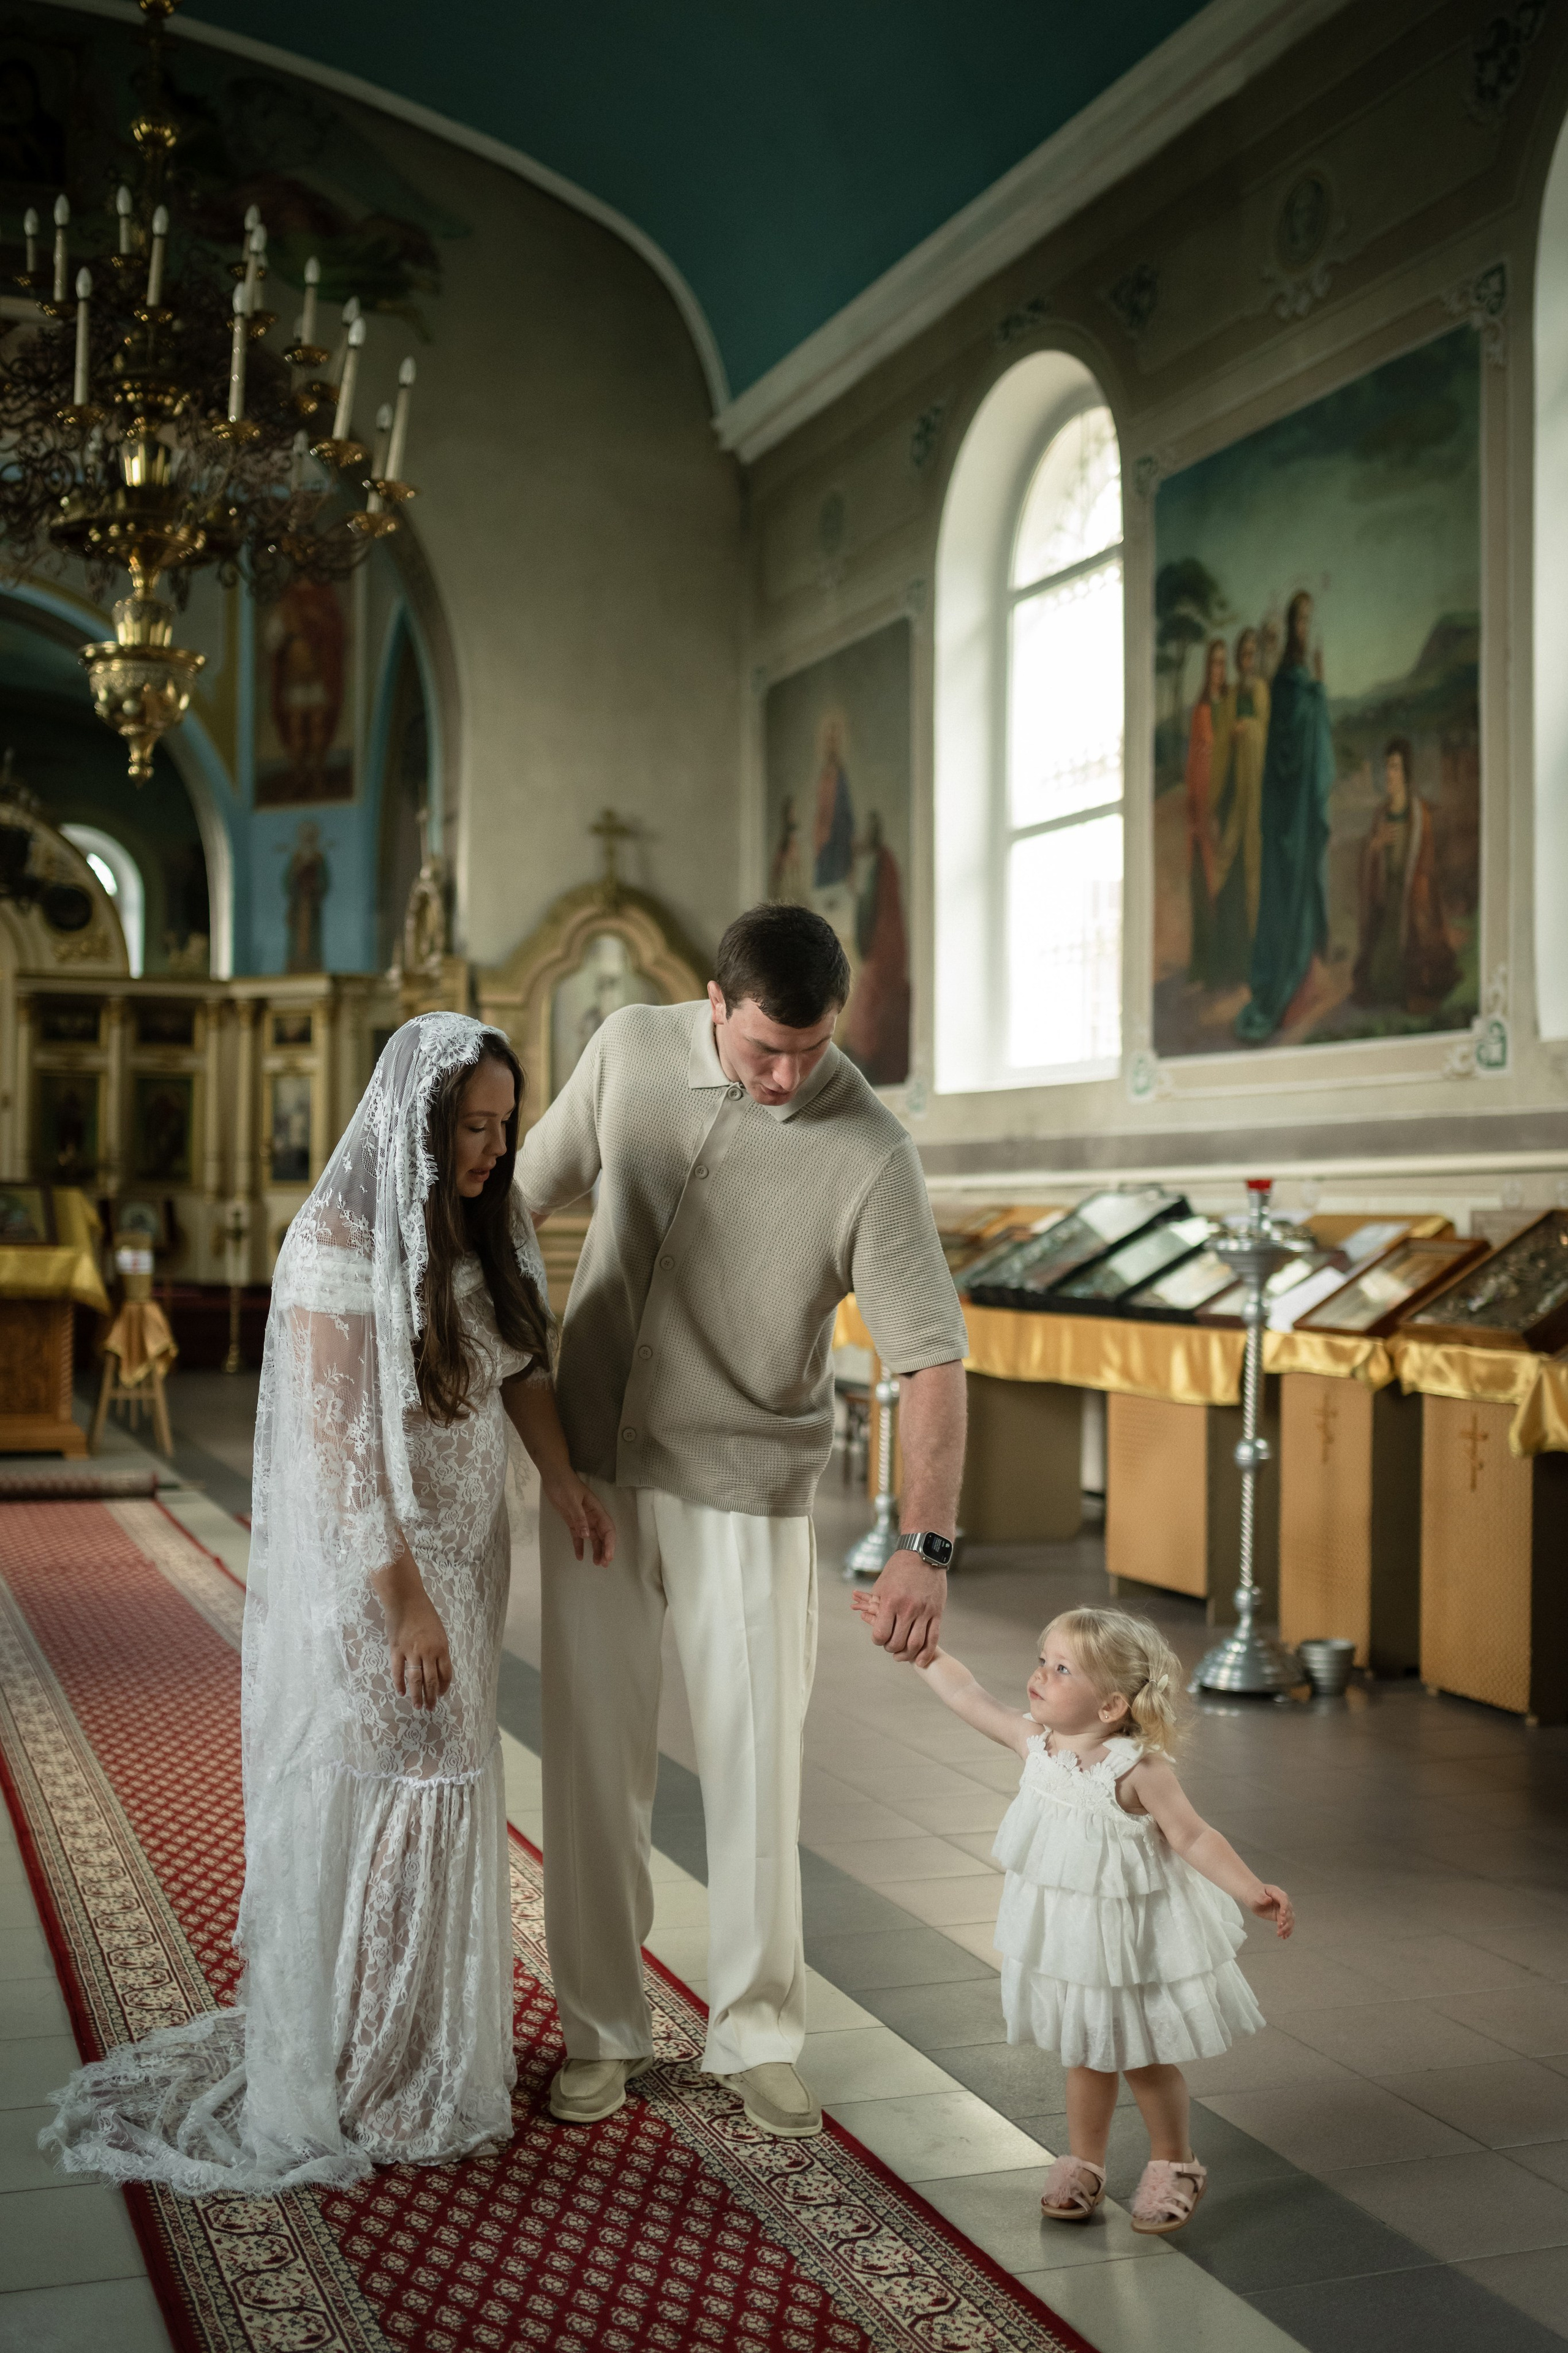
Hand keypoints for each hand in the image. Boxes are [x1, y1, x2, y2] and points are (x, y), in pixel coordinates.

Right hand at [387, 1592, 451, 1710]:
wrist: (406, 1599)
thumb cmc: (424, 1612)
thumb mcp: (439, 1630)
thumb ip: (438, 1649)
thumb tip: (437, 1666)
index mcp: (441, 1647)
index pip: (445, 1673)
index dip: (444, 1686)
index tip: (441, 1694)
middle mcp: (428, 1652)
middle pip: (431, 1680)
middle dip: (431, 1696)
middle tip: (430, 1708)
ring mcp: (411, 1651)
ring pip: (415, 1679)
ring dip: (417, 1695)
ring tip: (417, 1706)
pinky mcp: (396, 1650)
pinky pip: (398, 1671)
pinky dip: (399, 1684)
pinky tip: (401, 1692)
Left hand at [546, 1475, 615, 1564]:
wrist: (553, 1475)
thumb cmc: (564, 1484)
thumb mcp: (571, 1500)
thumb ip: (579, 1517)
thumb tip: (587, 1535)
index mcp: (596, 1509)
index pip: (607, 1528)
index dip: (610, 1543)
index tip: (608, 1556)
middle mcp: (592, 1516)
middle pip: (603, 1535)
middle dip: (605, 1549)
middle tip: (603, 1564)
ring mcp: (583, 1519)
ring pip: (593, 1537)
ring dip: (596, 1550)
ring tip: (596, 1564)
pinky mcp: (572, 1521)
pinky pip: (578, 1536)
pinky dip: (579, 1546)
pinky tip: (579, 1557)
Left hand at [863, 1549, 945, 1666]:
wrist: (924, 1554)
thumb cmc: (899, 1569)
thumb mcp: (881, 1584)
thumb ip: (874, 1604)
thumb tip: (865, 1616)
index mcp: (890, 1602)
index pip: (881, 1634)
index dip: (877, 1641)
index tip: (878, 1639)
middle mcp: (908, 1608)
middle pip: (898, 1642)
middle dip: (891, 1648)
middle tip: (890, 1646)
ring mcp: (924, 1612)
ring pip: (916, 1644)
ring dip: (907, 1655)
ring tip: (902, 1655)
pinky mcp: (937, 1613)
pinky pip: (933, 1639)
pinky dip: (926, 1653)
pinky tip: (920, 1660)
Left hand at [1249, 1882, 1293, 1938]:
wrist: (1253, 1896)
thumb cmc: (1254, 1893)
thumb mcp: (1255, 1895)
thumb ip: (1261, 1897)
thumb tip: (1268, 1900)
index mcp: (1277, 1893)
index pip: (1284, 1900)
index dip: (1284, 1908)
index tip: (1282, 1916)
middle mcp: (1283, 1901)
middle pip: (1289, 1911)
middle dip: (1286, 1920)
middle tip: (1279, 1928)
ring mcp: (1283, 1909)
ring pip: (1290, 1919)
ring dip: (1287, 1927)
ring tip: (1280, 1934)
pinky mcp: (1281, 1916)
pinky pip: (1287, 1923)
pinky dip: (1287, 1930)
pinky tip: (1284, 1937)